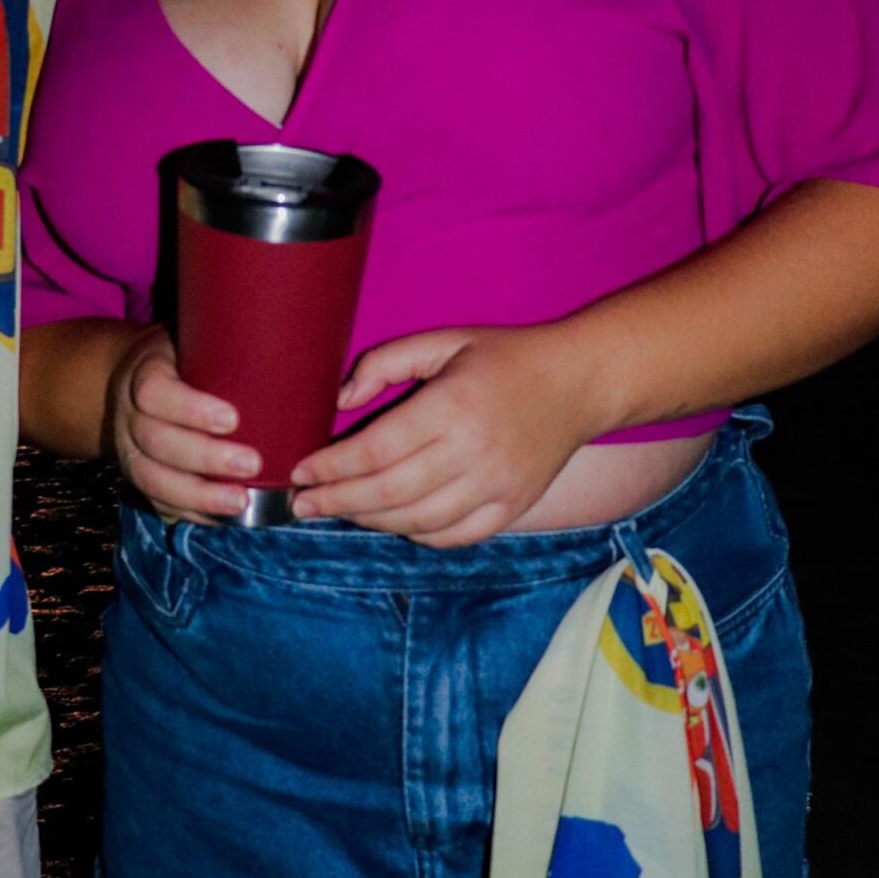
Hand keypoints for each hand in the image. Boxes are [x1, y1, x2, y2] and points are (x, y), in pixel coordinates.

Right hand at [108, 326, 259, 521]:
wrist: (137, 379)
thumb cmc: (187, 357)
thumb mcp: (199, 338)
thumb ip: (240, 347)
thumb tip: (319, 370)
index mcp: (144, 373)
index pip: (154, 393)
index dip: (190, 409)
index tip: (233, 419)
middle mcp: (130, 415)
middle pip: (156, 441)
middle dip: (204, 458)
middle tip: (252, 464)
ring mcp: (130, 451)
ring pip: (152, 478)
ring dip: (197, 495)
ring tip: (240, 501)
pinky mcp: (141, 478)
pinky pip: (158, 502)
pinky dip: (191, 513)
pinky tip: (225, 518)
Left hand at [289, 323, 602, 544]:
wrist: (578, 382)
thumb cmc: (503, 358)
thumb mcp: (441, 341)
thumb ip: (384, 364)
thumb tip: (339, 401)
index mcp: (450, 407)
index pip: (375, 450)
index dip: (331, 466)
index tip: (300, 472)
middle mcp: (472, 452)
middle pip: (388, 492)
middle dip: (337, 501)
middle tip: (301, 504)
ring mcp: (496, 486)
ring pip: (417, 521)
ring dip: (370, 521)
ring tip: (339, 512)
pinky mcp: (513, 507)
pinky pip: (455, 536)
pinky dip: (417, 536)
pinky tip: (392, 523)